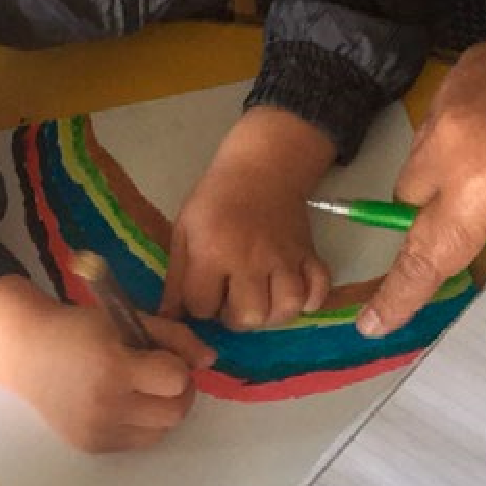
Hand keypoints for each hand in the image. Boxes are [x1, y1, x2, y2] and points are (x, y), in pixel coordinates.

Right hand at [0, 276, 215, 452]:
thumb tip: (211, 359)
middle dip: (179, 392)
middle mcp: (106, 405)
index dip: (178, 365)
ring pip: (161, 432)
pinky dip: (141, 423)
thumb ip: (174, 337)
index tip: (162, 354)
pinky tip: (123, 403)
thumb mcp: (127, 320)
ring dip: (162, 410)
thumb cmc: (80, 328)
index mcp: (113, 367)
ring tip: (143, 389)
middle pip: (175, 413)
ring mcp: (98, 431)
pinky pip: (138, 442)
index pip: (176, 380)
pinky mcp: (91, 447)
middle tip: (162, 374)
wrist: (27, 353)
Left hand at [161, 107, 335, 329]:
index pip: (202, 307)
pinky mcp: (309, 253)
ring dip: (272, 315)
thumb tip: (167, 318)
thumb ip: (176, 278)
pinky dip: (311, 300)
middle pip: (249, 316)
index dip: (199, 306)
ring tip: (261, 302)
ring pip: (287, 308)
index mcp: (213, 250)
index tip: (203, 292)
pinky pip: (319, 289)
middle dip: (236, 318)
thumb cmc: (216, 198)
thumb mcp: (185, 230)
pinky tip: (295, 295)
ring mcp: (284, 257)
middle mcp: (251, 258)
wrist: (261, 167)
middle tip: (232, 300)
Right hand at [358, 10, 485, 336]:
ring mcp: (451, 95)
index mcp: (479, 187)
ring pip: (422, 152)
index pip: (426, 252)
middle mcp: (450, 139)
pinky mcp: (464, 67)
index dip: (400, 293)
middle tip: (478, 215)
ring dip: (445, 170)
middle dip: (432, 213)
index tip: (372, 323)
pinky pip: (442, 113)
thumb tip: (469, 242)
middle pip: (408, 196)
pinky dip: (463, 130)